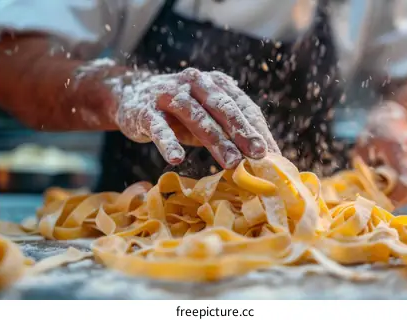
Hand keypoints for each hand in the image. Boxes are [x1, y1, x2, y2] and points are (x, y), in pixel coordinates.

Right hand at [112, 68, 279, 168]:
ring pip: (195, 116)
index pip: (242, 106)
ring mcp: (169, 95)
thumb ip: (232, 132)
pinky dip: (168, 142)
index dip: (258, 129)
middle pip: (222, 107)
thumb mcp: (209, 117)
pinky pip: (158, 128)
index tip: (273, 154)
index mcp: (215, 83)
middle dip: (243, 131)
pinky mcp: (145, 112)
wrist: (133, 96)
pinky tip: (176, 158)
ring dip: (215, 140)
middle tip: (259, 154)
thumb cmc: (181, 113)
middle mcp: (194, 83)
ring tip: (231, 163)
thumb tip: (268, 158)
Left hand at [354, 102, 406, 206]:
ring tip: (383, 190)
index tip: (380, 204)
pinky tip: (391, 184)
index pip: (405, 182)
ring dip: (400, 196)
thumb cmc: (376, 131)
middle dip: (395, 200)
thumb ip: (362, 166)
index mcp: (400, 149)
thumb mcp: (362, 144)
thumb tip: (363, 190)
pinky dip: (405, 191)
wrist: (397, 116)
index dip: (394, 198)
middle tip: (378, 202)